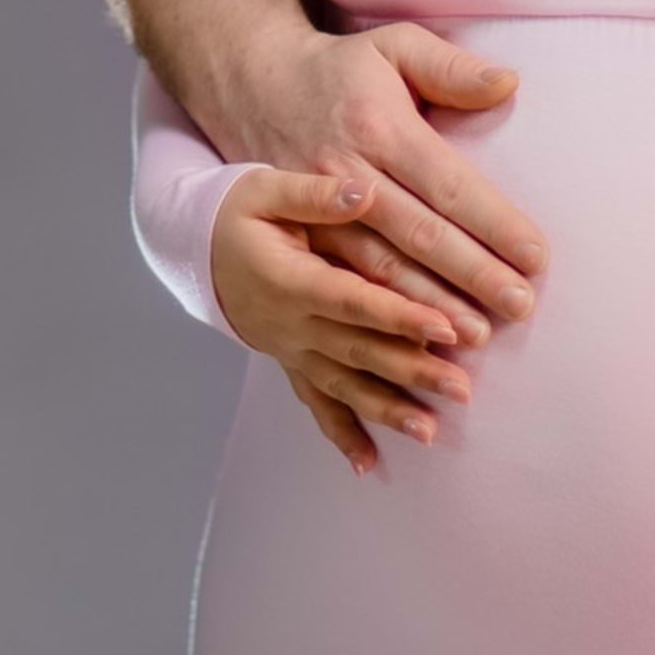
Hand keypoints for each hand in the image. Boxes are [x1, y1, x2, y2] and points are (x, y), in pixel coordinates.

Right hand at [191, 20, 548, 328]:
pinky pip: (341, 288)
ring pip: (378, 272)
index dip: (492, 221)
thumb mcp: (392, 46)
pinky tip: (408, 346)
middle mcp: (348, 177)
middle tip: (519, 306)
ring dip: (427, 309)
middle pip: (417, 235)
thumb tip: (508, 83)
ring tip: (474, 337)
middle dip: (471, 274)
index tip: (534, 255)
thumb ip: (450, 66)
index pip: (446, 183)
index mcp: (378, 129)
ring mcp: (318, 214)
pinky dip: (376, 320)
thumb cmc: (337, 69)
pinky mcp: (302, 238)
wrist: (252, 86)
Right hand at [209, 169, 477, 474]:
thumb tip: (364, 190)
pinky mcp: (291, 362)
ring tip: (430, 431)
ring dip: (387, 410)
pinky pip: (316, 403)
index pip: (352, 302)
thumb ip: (315, 194)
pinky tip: (368, 464)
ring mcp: (291, 350)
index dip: (398, 315)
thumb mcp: (265, 191)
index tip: (445, 327)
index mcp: (290, 281)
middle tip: (461, 387)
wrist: (193, 247)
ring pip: (343, 387)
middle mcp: (291, 325)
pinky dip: (341, 435)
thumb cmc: (234, 213)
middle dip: (412, 371)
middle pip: (358, 352)